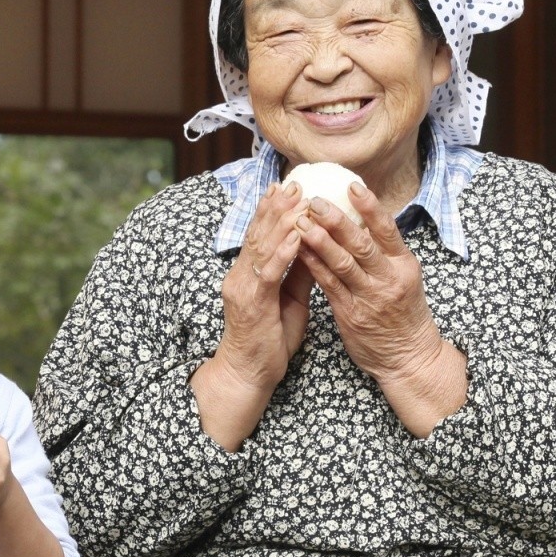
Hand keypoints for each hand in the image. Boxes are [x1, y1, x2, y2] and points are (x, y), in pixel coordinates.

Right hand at [214, 181, 315, 389]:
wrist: (248, 374)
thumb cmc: (268, 340)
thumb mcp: (288, 301)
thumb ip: (298, 274)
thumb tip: (314, 247)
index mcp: (249, 274)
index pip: (260, 235)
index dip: (272, 210)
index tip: (287, 188)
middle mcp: (241, 275)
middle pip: (258, 234)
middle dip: (276, 207)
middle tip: (293, 183)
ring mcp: (243, 288)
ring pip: (262, 247)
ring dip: (280, 221)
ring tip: (297, 200)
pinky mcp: (252, 303)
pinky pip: (269, 273)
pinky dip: (283, 252)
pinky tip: (296, 236)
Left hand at [293, 182, 467, 429]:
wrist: (408, 357)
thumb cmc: (404, 312)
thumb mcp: (404, 278)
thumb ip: (385, 252)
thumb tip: (364, 218)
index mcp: (404, 265)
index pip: (387, 230)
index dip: (369, 207)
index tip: (352, 185)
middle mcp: (388, 279)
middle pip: (360, 244)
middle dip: (335, 220)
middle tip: (314, 200)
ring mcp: (369, 297)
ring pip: (341, 263)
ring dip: (318, 240)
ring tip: (299, 221)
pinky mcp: (350, 314)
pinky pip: (328, 285)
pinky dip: (312, 265)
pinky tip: (298, 250)